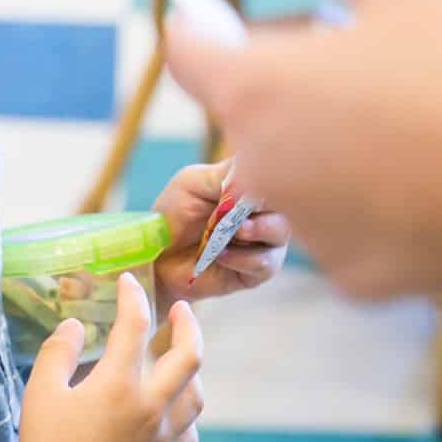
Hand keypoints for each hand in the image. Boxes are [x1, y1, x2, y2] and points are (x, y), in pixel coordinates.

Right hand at [6, 274, 203, 441]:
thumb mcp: (40, 391)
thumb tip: (74, 325)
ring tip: (177, 358)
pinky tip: (172, 411)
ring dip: (190, 370)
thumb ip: (59, 351)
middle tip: (183, 310)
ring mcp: (161, 441)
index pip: (135, 325)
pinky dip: (187, 417)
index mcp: (118, 386)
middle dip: (189, 325)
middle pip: (189, 357)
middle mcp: (149, 410)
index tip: (128, 282)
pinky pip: (190, 436)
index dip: (132, 296)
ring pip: (196, 396)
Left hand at [152, 161, 289, 304]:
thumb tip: (255, 170)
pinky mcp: (256, 271)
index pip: (274, 173)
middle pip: (285, 201)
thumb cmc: (173, 214)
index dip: (267, 175)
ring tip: (234, 231)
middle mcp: (262, 211)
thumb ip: (225, 175)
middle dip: (265, 202)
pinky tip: (221, 254)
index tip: (250, 179)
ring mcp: (263, 241)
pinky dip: (243, 257)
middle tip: (241, 206)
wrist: (157, 256)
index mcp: (249, 185)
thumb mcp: (193, 183)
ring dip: (257, 229)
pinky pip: (264, 263)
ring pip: (280, 232)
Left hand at [163, 0, 441, 299]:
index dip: (198, 29)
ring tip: (413, 129)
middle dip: (291, 92)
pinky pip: (348, 231)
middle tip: (366, 72)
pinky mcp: (355, 279)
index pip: (189, 54)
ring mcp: (306, 229)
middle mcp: (262, 168)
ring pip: (301, 178)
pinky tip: (431, 187)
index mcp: (259, 90)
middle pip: (253, 118)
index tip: (207, 18)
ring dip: (331, 154)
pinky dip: (376, 211)